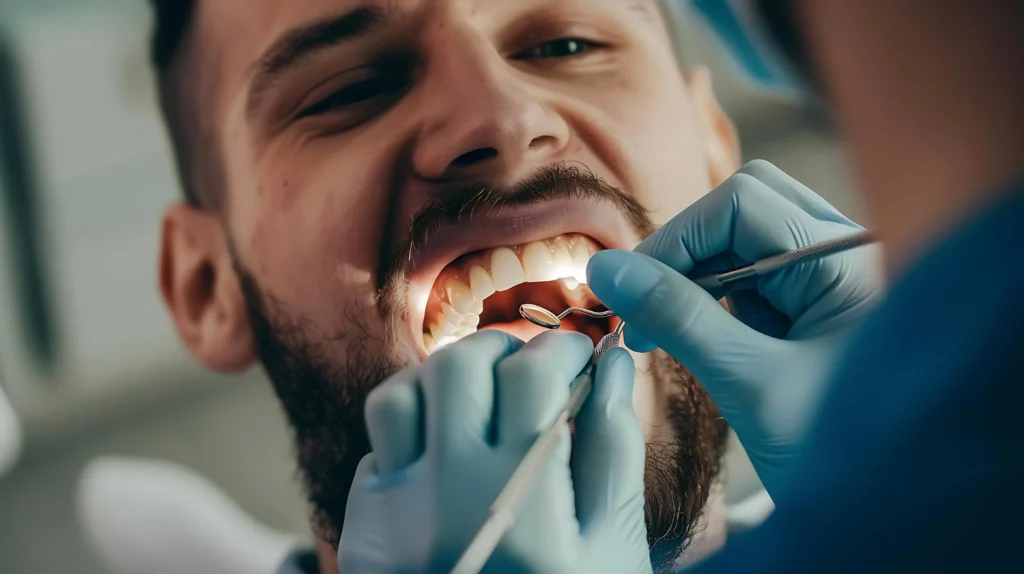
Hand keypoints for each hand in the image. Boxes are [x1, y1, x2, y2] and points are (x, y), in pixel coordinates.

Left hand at [337, 330, 651, 573]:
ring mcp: (393, 512)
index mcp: (520, 494)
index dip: (563, 347)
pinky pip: (376, 449)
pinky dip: (412, 432)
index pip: (531, 372)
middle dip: (502, 350)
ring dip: (444, 382)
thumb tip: (613, 365)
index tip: (583, 352)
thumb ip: (613, 448)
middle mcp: (444, 492)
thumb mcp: (611, 545)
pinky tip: (448, 457)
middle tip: (533, 368)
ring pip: (398, 395)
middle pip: (457, 367)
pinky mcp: (364, 532)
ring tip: (484, 401)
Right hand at [586, 160, 881, 495]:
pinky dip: (714, 302)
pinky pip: (754, 279)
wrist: (883, 514)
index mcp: (848, 262)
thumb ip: (678, 318)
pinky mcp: (818, 305)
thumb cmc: (834, 456)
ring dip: (695, 278)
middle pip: (745, 210)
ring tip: (658, 333)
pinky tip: (693, 340)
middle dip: (685, 253)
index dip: (675, 239)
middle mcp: (846, 254)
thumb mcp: (750, 385)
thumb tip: (605, 268)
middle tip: (645, 309)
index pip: (742, 204)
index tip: (627, 290)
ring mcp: (834, 277)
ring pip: (745, 242)